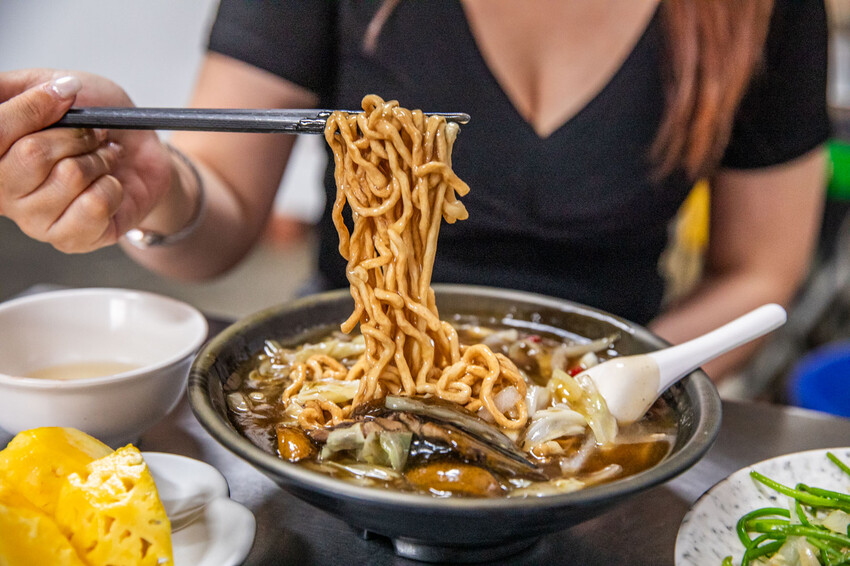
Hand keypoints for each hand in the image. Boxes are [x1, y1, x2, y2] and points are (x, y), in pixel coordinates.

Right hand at [0, 69, 171, 252]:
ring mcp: (33, 220)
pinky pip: (95, 204)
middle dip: (76, 135)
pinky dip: (113, 186)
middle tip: (94, 135)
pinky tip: (109, 185)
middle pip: (32, 154)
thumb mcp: (55, 84)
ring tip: (104, 159)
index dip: (32, 107)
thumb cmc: (94, 122)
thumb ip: (17, 88)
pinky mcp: (69, 239)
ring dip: (99, 160)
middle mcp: (3, 191)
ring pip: (69, 176)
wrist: (140, 155)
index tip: (67, 93)